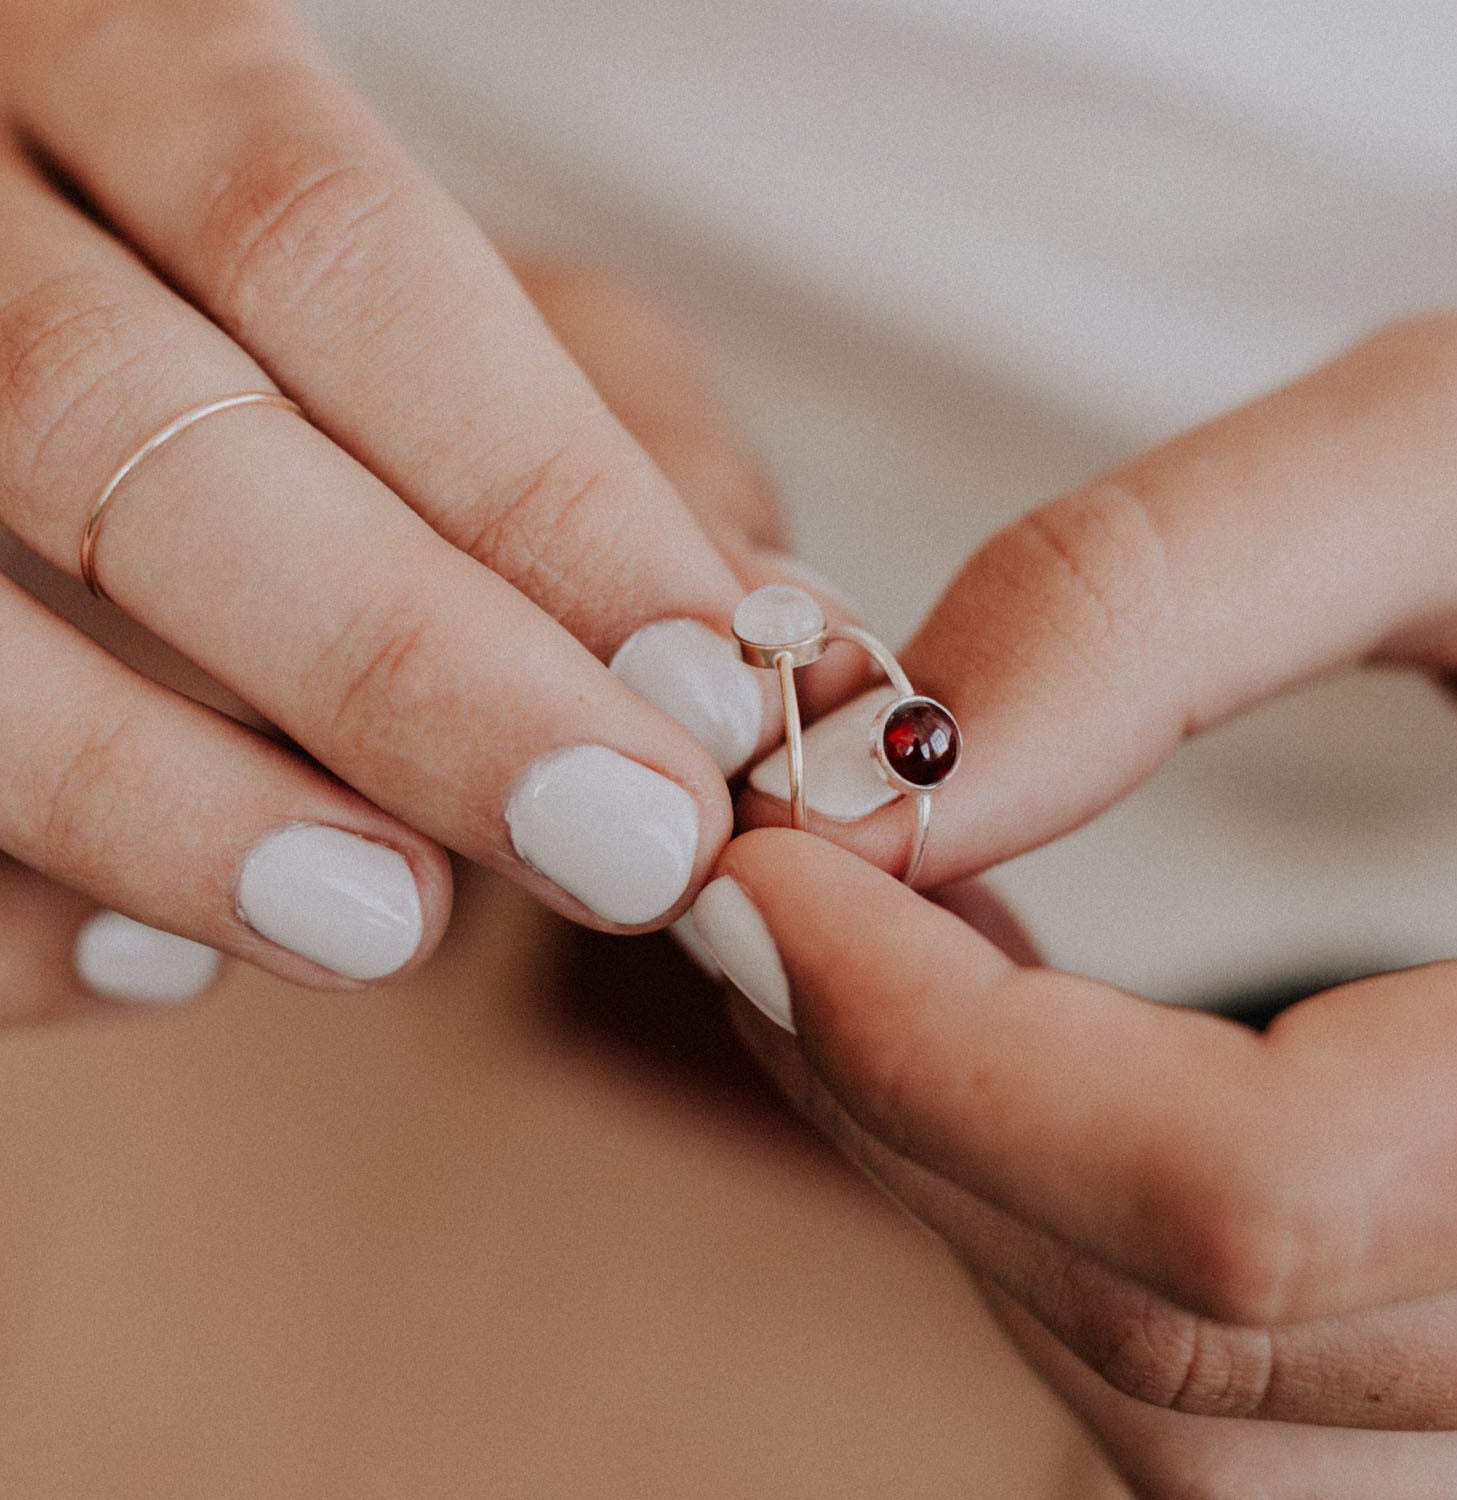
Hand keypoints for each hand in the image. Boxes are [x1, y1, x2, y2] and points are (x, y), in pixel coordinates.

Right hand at [0, 1, 850, 1017]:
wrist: (122, 377)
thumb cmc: (349, 347)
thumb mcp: (519, 332)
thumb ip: (639, 456)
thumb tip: (770, 641)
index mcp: (134, 74)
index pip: (319, 245)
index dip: (524, 484)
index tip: (701, 691)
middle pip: (115, 414)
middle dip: (394, 660)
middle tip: (619, 844)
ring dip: (170, 803)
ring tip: (389, 920)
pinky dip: (13, 907)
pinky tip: (163, 960)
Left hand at [700, 313, 1456, 1491]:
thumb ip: (1168, 587)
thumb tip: (878, 783)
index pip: (1238, 1202)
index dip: (936, 1050)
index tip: (756, 874)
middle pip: (1174, 1332)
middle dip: (907, 1100)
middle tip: (773, 895)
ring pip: (1178, 1403)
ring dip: (961, 1169)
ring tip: (871, 951)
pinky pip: (1229, 1394)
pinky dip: (1053, 1217)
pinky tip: (1001, 1039)